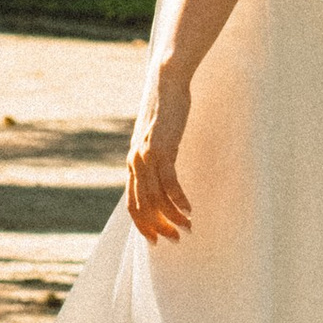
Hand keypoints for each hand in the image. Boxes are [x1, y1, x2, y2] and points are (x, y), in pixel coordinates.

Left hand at [125, 79, 193, 242]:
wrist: (166, 82)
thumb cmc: (165, 110)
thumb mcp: (155, 139)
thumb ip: (154, 157)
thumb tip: (162, 175)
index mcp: (132, 163)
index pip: (133, 204)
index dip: (143, 225)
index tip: (157, 240)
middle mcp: (135, 163)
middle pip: (144, 207)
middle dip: (159, 227)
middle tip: (176, 239)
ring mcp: (147, 156)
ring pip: (156, 198)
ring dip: (172, 217)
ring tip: (188, 227)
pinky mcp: (162, 148)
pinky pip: (169, 183)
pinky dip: (179, 199)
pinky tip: (189, 209)